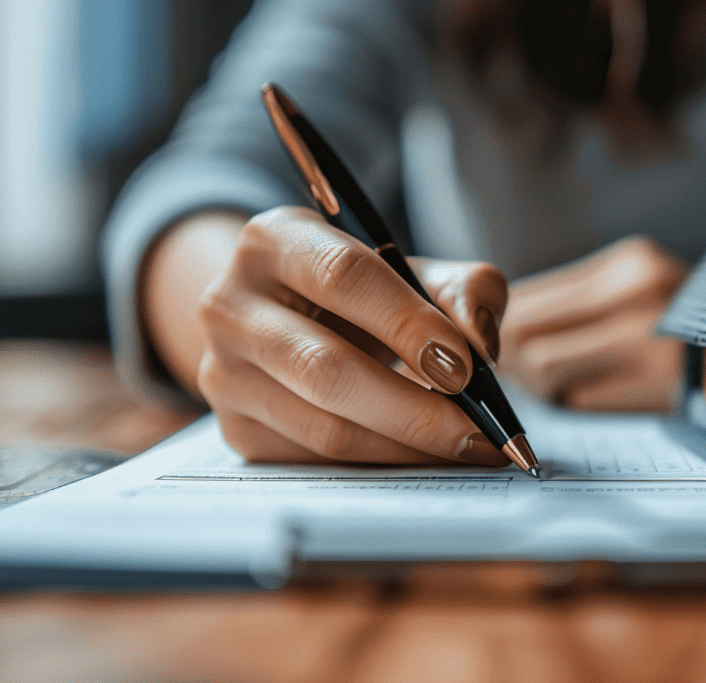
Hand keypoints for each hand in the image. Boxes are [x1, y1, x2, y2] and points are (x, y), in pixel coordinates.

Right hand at [146, 206, 509, 465]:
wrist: (285, 317)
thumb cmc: (362, 292)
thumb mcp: (412, 269)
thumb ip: (463, 289)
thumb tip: (481, 345)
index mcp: (275, 240)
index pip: (343, 278)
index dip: (408, 324)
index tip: (465, 366)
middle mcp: (232, 304)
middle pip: (327, 368)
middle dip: (415, 407)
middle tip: (479, 430)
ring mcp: (224, 373)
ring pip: (322, 427)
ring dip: (406, 447)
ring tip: (466, 449)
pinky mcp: (235, 429)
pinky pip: (315, 462)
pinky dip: (381, 465)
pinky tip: (424, 459)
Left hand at [498, 236, 687, 411]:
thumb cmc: (681, 329)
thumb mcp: (635, 292)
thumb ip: (574, 304)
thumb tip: (499, 331)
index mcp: (629, 262)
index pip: (525, 295)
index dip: (501, 329)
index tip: (498, 348)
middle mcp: (641, 289)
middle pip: (523, 331)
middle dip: (513, 360)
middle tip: (523, 375)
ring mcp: (652, 335)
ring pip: (542, 367)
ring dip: (544, 386)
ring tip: (569, 384)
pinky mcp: (659, 382)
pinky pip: (580, 400)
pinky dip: (579, 403)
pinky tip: (604, 394)